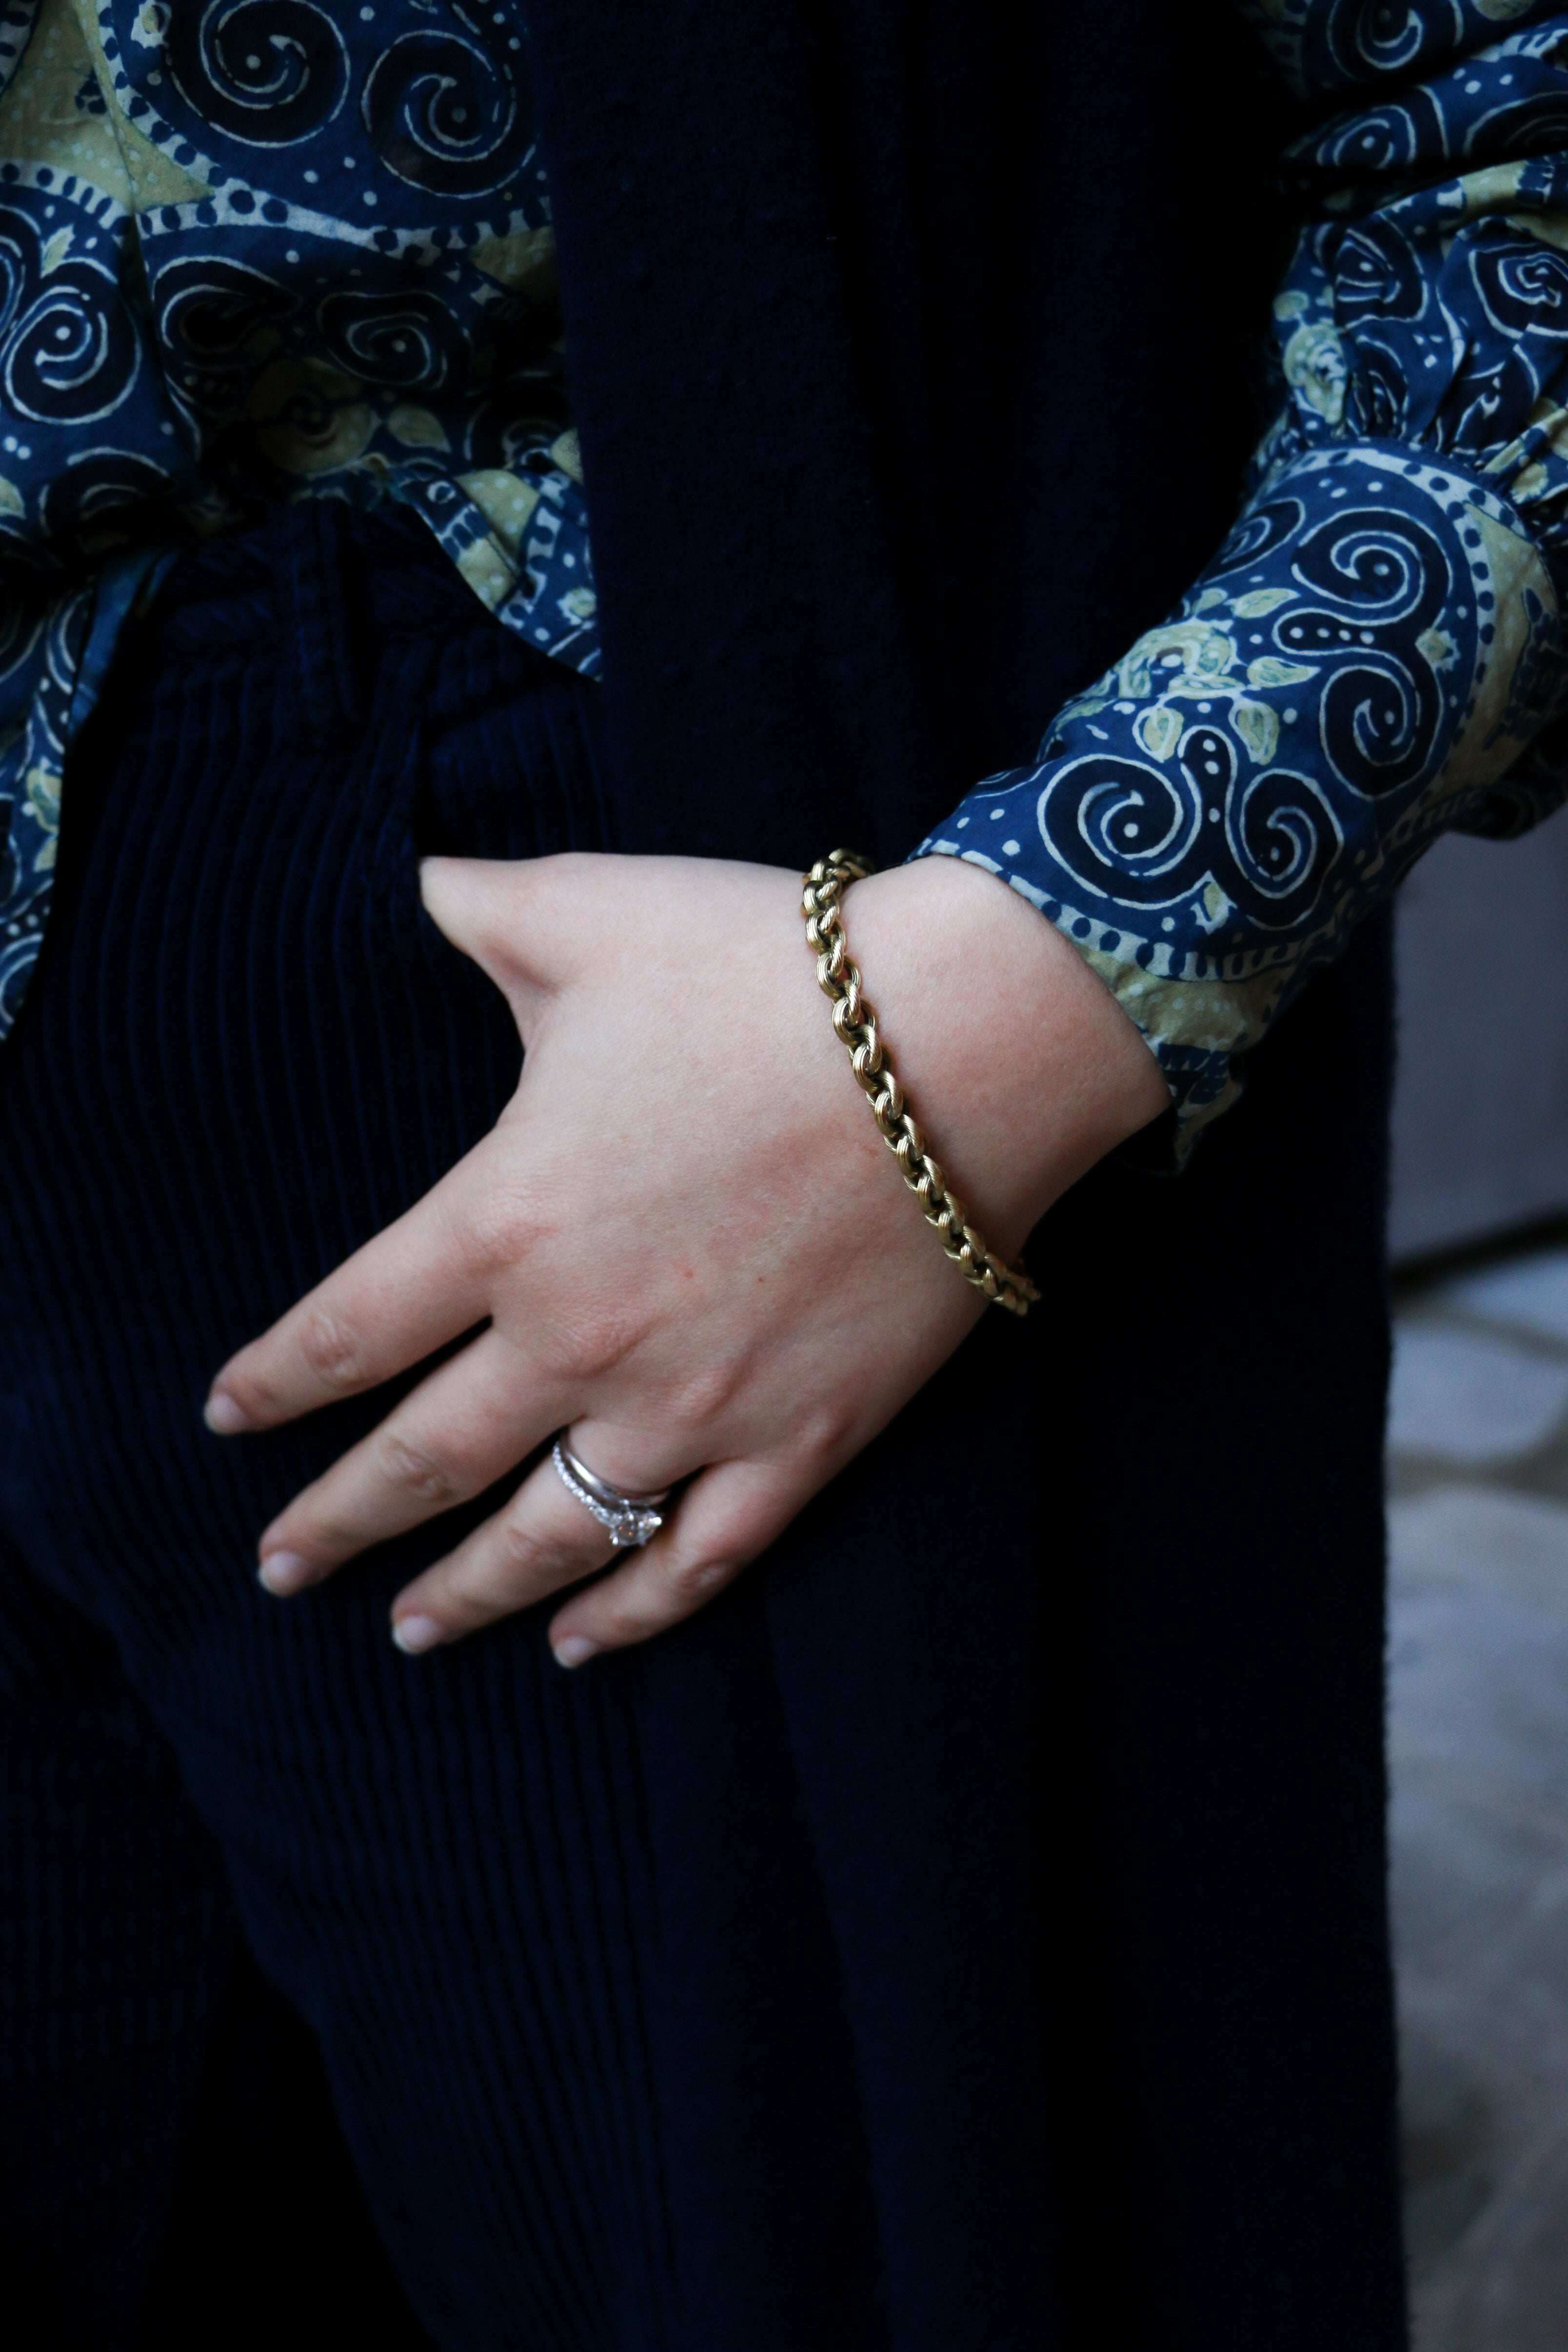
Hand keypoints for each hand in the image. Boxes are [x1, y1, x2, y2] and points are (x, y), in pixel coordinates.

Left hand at [206, 851, 1166, 1663]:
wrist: (966, 1042)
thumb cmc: (767, 971)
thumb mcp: (592, 912)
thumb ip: (480, 909)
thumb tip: (422, 881)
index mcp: (507, 1219)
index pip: (349, 1330)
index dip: (276, 1381)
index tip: (228, 1418)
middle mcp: (580, 1339)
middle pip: (423, 1461)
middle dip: (338, 1521)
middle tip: (279, 1569)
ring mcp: (694, 1407)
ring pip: (549, 1537)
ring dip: (465, 1593)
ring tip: (410, 1632)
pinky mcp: (801, 1440)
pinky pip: (697, 1560)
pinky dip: (632, 1613)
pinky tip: (580, 1641)